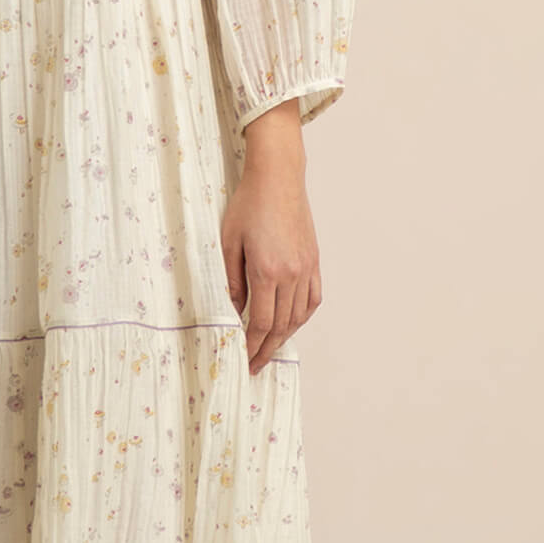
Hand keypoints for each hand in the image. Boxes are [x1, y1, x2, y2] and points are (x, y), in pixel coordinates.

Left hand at [221, 113, 320, 374]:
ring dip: (285, 336)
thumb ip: (232, 280)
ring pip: (299, 315)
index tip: (245, 359)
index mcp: (266, 271)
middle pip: (281, 325)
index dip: (252, 345)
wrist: (278, 178)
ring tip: (271, 348)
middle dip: (267, 349)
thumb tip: (233, 309)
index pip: (261, 322)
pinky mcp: (314, 260)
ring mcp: (306, 268)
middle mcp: (290, 274)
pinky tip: (293, 323)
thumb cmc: (249, 204)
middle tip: (255, 364)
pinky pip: (313, 298)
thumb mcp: (229, 242)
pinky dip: (303, 316)